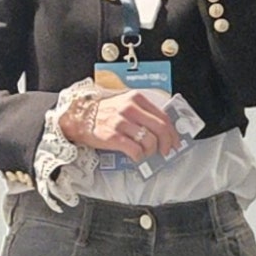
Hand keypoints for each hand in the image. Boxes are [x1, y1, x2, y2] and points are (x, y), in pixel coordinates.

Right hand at [60, 88, 181, 159]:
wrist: (80, 118)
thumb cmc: (104, 113)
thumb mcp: (125, 104)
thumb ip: (143, 113)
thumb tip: (162, 130)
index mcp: (135, 99)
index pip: (162, 116)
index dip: (172, 132)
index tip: (175, 142)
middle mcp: (130, 109)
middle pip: (160, 129)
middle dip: (167, 143)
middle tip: (165, 151)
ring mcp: (121, 123)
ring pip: (149, 141)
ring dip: (151, 151)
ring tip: (145, 153)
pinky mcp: (113, 137)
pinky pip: (135, 150)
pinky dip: (138, 156)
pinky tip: (135, 156)